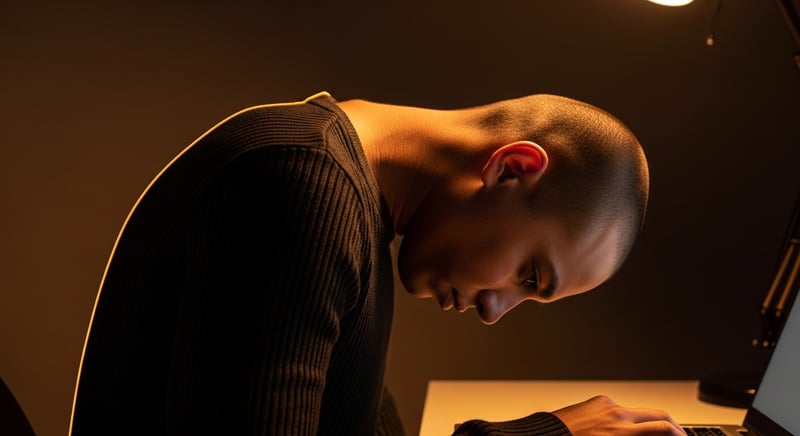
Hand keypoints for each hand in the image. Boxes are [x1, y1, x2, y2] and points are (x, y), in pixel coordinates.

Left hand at [552, 395, 685, 434]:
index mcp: (622, 431)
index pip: (664, 428)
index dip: (680, 434)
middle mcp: (617, 414)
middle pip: (658, 415)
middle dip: (672, 426)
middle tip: (677, 435)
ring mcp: (607, 405)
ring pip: (638, 412)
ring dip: (647, 423)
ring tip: (648, 434)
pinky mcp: (596, 401)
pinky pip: (617, 409)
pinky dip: (624, 419)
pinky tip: (620, 429)